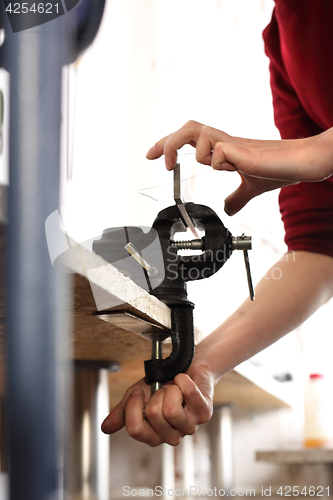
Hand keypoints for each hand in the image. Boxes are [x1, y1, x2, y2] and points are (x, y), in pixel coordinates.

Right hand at [101, 362, 213, 446]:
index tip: (139, 391)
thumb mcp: (138, 396)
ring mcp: (189, 426)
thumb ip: (122, 412)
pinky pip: (190, 395)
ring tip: (174, 388)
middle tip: (162, 389)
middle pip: (153, 415)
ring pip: (171, 410)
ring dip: (170, 389)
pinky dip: (184, 381)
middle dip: (155, 393)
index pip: (135, 430)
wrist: (185, 368)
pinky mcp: (204, 413)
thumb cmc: (161, 384)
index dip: (133, 406)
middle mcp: (171, 436)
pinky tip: (183, 379)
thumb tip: (105, 428)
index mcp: (153, 435)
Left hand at [146, 120, 332, 214]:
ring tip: (224, 167)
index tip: (153, 157)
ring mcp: (231, 143)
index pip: (189, 138)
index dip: (168, 145)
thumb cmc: (277, 170)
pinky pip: (216, 153)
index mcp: (223, 147)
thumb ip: (237, 197)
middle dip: (168, 142)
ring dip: (202, 156)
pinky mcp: (239, 149)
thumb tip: (227, 209)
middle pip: (188, 127)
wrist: (299, 164)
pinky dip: (220, 163)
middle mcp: (223, 141)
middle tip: (159, 162)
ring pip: (199, 135)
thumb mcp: (251, 188)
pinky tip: (237, 167)